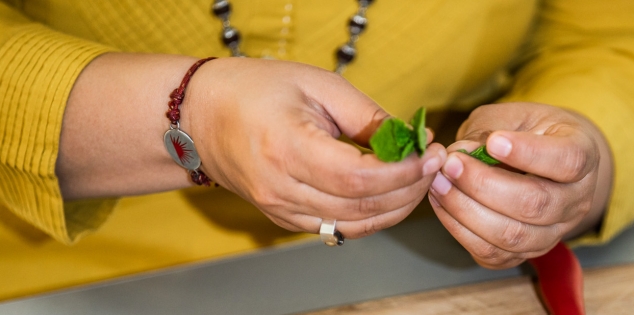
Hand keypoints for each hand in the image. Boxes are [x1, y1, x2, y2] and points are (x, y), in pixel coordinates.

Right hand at [184, 57, 446, 238]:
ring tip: (418, 178)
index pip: (358, 178)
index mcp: (287, 148)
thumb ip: (366, 117)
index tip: (429, 154)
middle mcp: (281, 188)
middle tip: (434, 166)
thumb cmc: (255, 90)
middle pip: (361, 207)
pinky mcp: (284, 218)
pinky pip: (338, 228)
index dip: (402, 172)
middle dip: (409, 190)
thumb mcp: (316, 85)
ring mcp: (280, 209)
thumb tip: (412, 140)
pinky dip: (371, 215)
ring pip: (354, 226)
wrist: (200, 117)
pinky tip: (389, 192)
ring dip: (396, 207)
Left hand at [428, 103, 611, 268]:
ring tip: (439, 185)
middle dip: (484, 185)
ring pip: (513, 236)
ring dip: (467, 211)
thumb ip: (488, 130)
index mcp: (583, 155)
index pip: (567, 161)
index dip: (529, 153)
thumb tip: (459, 153)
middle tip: (450, 164)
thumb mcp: (515, 116)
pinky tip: (443, 205)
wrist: (546, 161)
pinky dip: (461, 231)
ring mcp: (555, 232)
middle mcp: (576, 200)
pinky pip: (494, 253)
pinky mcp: (527, 252)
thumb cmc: (529, 131)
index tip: (494, 141)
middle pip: (536, 204)